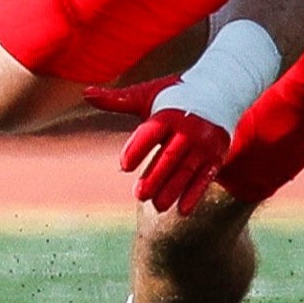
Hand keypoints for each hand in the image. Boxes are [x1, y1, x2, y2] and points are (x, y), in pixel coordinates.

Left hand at [85, 76, 233, 216]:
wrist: (218, 91)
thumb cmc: (172, 96)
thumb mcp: (146, 95)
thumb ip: (117, 100)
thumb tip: (85, 93)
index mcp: (168, 113)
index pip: (151, 132)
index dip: (138, 148)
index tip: (124, 166)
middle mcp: (188, 128)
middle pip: (170, 156)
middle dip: (155, 176)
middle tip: (139, 195)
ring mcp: (204, 144)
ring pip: (187, 170)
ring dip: (173, 189)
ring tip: (158, 206)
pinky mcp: (216, 156)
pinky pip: (205, 177)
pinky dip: (195, 194)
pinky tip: (182, 210)